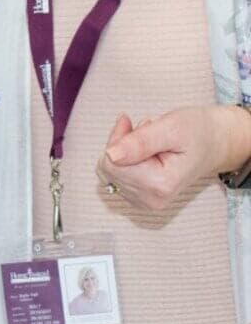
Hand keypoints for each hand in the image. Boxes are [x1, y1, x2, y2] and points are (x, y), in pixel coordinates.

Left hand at [97, 105, 250, 210]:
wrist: (214, 144)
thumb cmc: (197, 132)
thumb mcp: (170, 127)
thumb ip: (140, 142)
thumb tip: (110, 154)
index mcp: (159, 184)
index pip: (111, 163)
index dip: (117, 138)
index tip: (129, 122)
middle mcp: (152, 199)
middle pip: (109, 168)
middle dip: (121, 143)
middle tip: (142, 129)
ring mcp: (147, 202)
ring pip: (111, 171)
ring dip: (125, 150)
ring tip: (149, 140)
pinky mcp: (143, 198)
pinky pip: (118, 177)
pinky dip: (126, 159)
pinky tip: (144, 150)